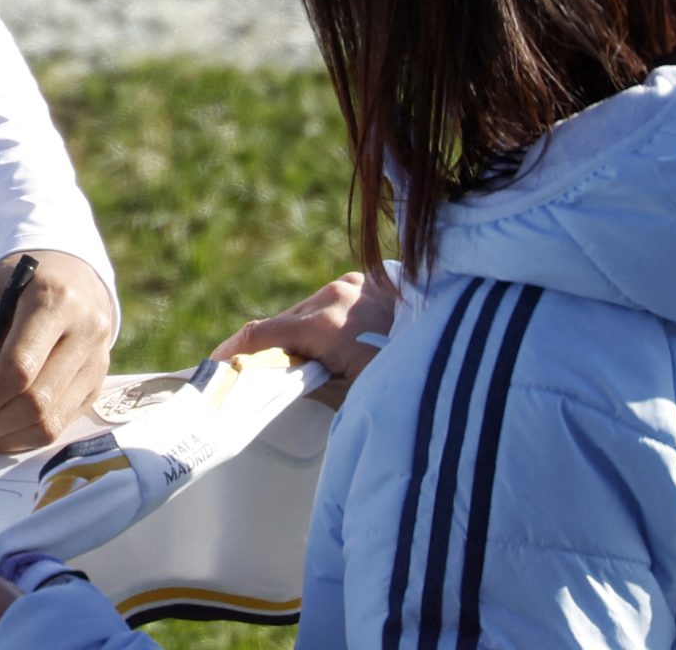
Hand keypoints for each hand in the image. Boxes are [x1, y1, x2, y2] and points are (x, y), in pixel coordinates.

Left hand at [0, 249, 114, 452]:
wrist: (67, 277)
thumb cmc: (14, 290)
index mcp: (53, 299)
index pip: (18, 367)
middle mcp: (85, 330)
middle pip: (35, 401)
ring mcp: (97, 361)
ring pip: (50, 422)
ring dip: (3, 438)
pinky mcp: (97, 385)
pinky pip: (59, 426)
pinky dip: (22, 437)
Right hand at [211, 271, 395, 397]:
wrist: (463, 345)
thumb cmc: (407, 378)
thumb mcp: (355, 396)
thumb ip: (310, 386)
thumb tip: (279, 387)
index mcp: (326, 326)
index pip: (261, 335)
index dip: (231, 352)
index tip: (212, 367)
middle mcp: (333, 295)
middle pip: (282, 322)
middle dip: (266, 349)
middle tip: (255, 377)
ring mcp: (351, 282)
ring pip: (305, 311)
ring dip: (297, 335)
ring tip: (304, 365)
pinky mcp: (366, 279)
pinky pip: (329, 301)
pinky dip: (321, 322)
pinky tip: (333, 345)